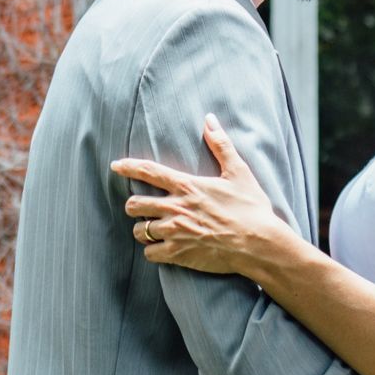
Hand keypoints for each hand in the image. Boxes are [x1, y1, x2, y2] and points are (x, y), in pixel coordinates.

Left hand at [110, 114, 296, 276]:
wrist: (258, 244)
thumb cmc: (251, 207)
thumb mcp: (238, 172)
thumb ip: (221, 145)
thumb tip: (209, 119)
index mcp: (187, 186)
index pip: (148, 171)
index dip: (128, 167)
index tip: (115, 165)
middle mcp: (176, 208)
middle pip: (135, 204)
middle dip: (133, 205)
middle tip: (139, 207)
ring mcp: (175, 233)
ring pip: (140, 230)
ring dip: (143, 229)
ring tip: (151, 229)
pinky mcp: (179, 254)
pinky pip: (150, 254)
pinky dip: (153, 251)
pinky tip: (162, 248)